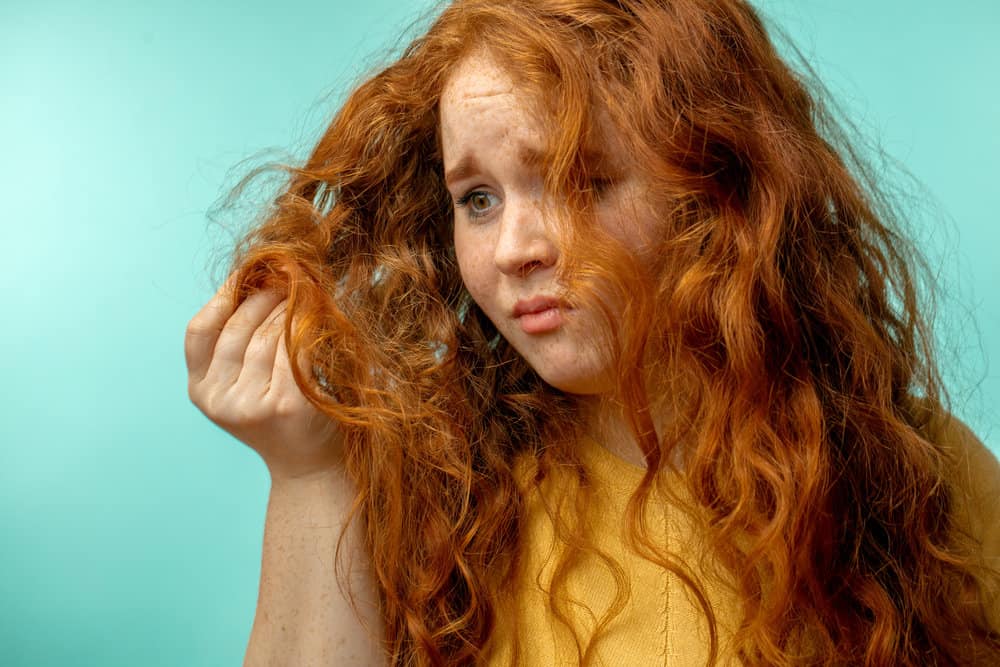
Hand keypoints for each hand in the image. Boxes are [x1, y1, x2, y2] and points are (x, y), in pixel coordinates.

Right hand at [185, 280, 342, 480]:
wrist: (310, 465)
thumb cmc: (281, 414)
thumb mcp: (244, 384)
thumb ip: (237, 345)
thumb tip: (255, 280)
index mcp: (201, 391)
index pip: (199, 331)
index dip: (222, 296)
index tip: (246, 273)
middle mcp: (220, 399)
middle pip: (238, 328)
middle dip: (264, 295)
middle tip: (288, 276)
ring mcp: (252, 403)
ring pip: (270, 335)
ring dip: (290, 306)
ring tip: (306, 290)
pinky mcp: (287, 403)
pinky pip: (297, 349)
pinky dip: (308, 325)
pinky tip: (319, 311)